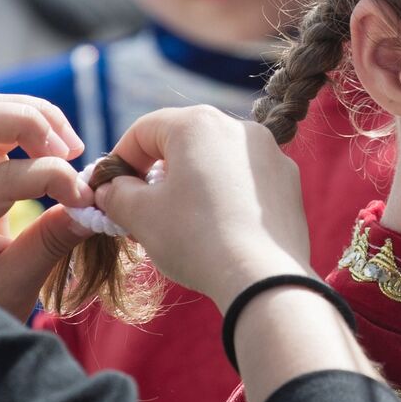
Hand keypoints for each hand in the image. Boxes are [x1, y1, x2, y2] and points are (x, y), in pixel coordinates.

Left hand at [0, 93, 94, 318]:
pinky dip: (28, 123)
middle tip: (71, 153)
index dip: (54, 178)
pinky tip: (55, 150)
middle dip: (31, 122)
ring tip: (69, 148)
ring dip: (31, 116)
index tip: (87, 200)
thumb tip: (93, 206)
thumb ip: (52, 241)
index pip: (3, 176)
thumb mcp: (16, 285)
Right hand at [93, 105, 311, 308]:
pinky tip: (220, 228)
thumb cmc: (195, 238)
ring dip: (194, 184)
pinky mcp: (289, 181)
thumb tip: (111, 188)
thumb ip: (116, 193)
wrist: (263, 278)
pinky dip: (227, 196)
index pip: (144, 131)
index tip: (111, 190)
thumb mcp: (140, 215)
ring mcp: (270, 153)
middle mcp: (239, 127)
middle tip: (143, 209)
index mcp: (197, 124)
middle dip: (158, 173)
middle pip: (183, 142)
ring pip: (217, 160)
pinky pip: (246, 181)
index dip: (121, 159)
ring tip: (181, 222)